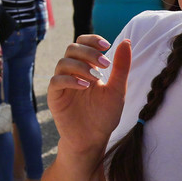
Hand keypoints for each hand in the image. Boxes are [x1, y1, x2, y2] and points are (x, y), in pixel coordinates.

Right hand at [47, 35, 130, 155]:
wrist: (93, 140)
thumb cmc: (104, 115)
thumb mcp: (117, 90)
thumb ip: (121, 67)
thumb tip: (127, 41)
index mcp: (86, 67)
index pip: (83, 43)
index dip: (92, 40)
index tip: (106, 45)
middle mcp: (72, 72)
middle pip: (72, 49)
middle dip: (89, 53)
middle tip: (105, 64)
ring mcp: (62, 83)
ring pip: (63, 63)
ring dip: (80, 66)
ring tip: (96, 77)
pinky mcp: (54, 96)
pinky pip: (56, 81)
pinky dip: (69, 80)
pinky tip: (85, 86)